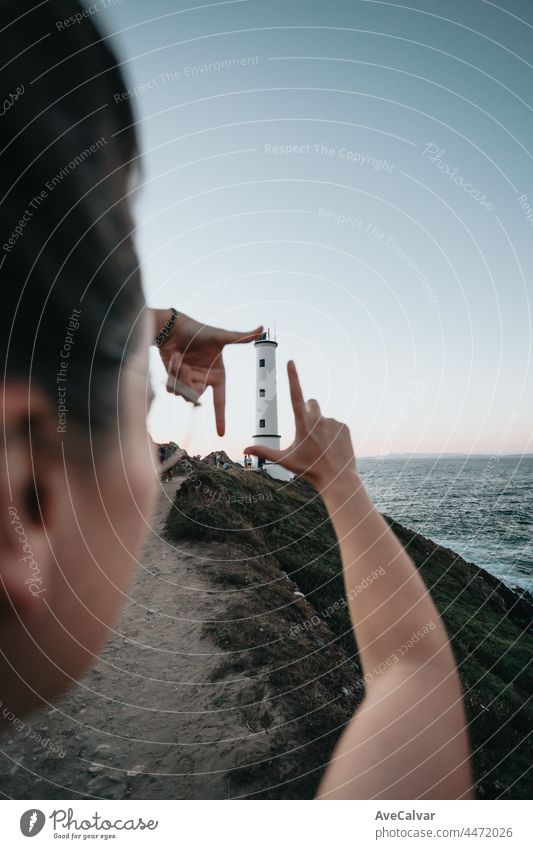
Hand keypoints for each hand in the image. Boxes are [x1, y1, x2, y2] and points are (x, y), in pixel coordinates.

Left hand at [154, 310, 262, 435]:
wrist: (175, 328)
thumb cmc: (199, 331)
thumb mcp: (220, 336)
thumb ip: (241, 337)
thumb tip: (262, 328)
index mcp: (218, 376)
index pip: (221, 401)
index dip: (220, 418)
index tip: (221, 434)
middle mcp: (204, 380)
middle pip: (196, 397)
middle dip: (189, 384)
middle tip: (185, 366)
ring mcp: (189, 381)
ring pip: (182, 393)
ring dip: (179, 377)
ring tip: (179, 357)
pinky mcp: (176, 378)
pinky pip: (172, 387)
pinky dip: (171, 373)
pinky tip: (173, 358)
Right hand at [244, 361, 356, 491]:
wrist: (338, 479)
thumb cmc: (309, 470)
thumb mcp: (285, 461)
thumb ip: (264, 452)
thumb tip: (244, 449)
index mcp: (303, 424)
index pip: (296, 395)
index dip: (292, 377)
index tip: (291, 362)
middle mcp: (319, 419)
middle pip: (311, 403)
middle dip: (308, 411)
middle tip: (308, 432)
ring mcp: (334, 422)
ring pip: (323, 417)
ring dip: (320, 426)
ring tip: (322, 447)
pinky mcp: (345, 426)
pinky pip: (335, 424)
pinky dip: (332, 433)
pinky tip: (332, 447)